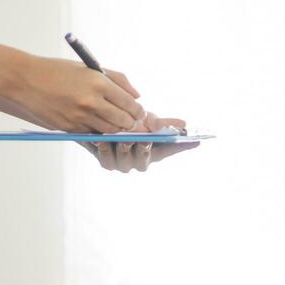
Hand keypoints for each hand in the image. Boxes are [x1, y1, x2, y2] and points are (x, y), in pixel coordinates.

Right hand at [10, 57, 144, 132]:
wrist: (26, 80)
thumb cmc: (60, 71)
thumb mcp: (91, 68)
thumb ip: (118, 80)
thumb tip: (137, 96)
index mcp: (99, 83)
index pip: (130, 104)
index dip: (139, 111)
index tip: (140, 113)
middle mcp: (91, 101)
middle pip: (123, 121)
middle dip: (132, 124)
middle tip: (133, 122)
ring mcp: (79, 117)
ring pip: (109, 131)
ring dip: (117, 130)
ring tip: (118, 124)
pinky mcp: (69, 127)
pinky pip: (92, 133)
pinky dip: (98, 131)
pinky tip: (98, 124)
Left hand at [85, 112, 199, 172]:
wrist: (109, 123)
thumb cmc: (134, 123)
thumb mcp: (149, 121)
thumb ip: (164, 124)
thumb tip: (184, 125)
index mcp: (155, 153)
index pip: (168, 151)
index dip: (176, 147)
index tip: (177, 138)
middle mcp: (139, 161)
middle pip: (141, 161)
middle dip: (142, 150)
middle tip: (143, 139)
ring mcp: (122, 163)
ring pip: (123, 161)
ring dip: (122, 150)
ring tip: (121, 139)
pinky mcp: (106, 160)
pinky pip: (105, 158)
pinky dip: (103, 149)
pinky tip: (100, 139)